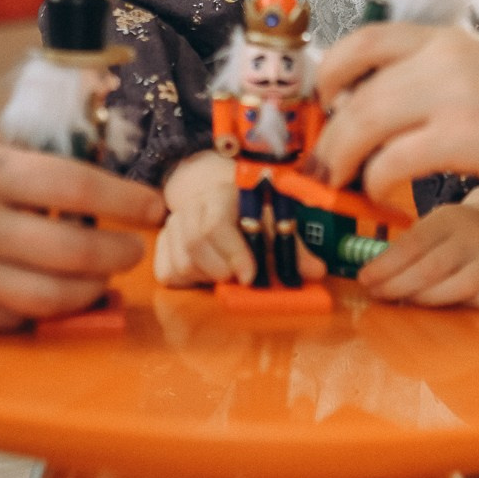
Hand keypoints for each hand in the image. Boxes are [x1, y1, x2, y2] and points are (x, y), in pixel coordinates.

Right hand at [0, 114, 162, 330]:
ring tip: (99, 282)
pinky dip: (36, 314)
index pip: (76, 187)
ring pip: (49, 299)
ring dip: (88, 293)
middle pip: (76, 252)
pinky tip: (47, 301)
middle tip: (131, 252)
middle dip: (118, 255)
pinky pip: (6, 322)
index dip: (125, 200)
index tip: (149, 206)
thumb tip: (50, 164)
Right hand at [153, 150, 324, 287]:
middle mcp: (192, 207)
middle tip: (240, 279)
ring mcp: (173, 225)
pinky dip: (189, 281)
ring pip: (181, 262)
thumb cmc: (253, 221)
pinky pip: (167, 272)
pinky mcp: (162, 246)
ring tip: (226, 274)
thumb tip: (317, 271)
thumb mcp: (276, 228)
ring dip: (207, 277)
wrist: (222, 208)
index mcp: (222, 196)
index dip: (234, 254)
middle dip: (221, 270)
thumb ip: (295, 250)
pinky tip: (205, 275)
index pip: (216, 224)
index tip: (250, 277)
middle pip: (195, 245)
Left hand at [315, 25, 478, 269]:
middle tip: (318, 160)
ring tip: (336, 181)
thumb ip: (445, 77)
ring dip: (341, 156)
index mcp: (449, 39)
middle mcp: (445, 57)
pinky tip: (380, 193)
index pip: (366, 38)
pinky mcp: (463, 136)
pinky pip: (392, 159)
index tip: (324, 99)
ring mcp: (453, 94)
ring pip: (364, 122)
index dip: (331, 69)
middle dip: (328, 129)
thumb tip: (395, 102)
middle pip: (355, 88)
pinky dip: (375, 180)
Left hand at [359, 188, 478, 308]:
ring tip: (403, 302)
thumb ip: (406, 247)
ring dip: (423, 300)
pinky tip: (440, 308)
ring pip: (455, 289)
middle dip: (397, 286)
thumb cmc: (453, 235)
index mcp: (449, 218)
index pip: (413, 243)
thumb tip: (370, 276)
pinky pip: (478, 303)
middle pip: (431, 268)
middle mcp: (474, 236)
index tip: (365, 279)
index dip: (385, 265)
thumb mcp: (432, 226)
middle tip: (377, 294)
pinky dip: (456, 309)